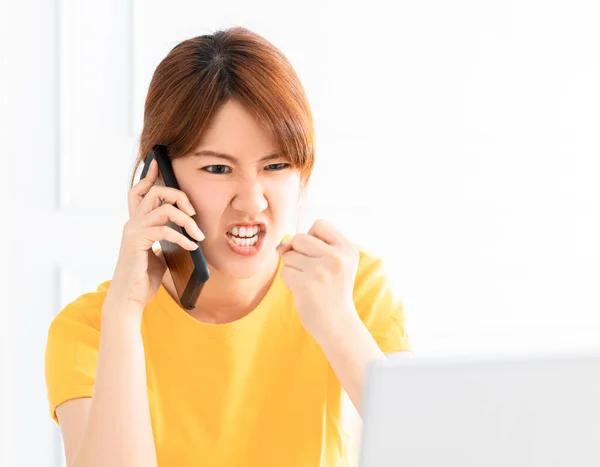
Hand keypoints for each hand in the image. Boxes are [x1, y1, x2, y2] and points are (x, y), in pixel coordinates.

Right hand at [107, 158, 204, 311]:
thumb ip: (167, 240)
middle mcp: (132, 222)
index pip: (139, 191)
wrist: (129, 298)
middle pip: (155, 192)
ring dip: (187, 220)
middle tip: (194, 211)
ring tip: (199, 235)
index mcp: (137, 223)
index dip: (148, 176)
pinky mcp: (136, 242)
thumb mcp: (160, 254)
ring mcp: (133, 231)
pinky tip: (192, 247)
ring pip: (164, 209)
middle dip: (179, 195)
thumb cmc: (144, 277)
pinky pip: (164, 230)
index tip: (159, 163)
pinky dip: (182, 237)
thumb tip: (190, 235)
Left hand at [276, 219, 359, 338]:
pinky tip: (303, 291)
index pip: (319, 224)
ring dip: (293, 268)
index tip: (317, 253)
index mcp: (347, 249)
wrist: (337, 324)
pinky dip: (289, 281)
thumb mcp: (336, 263)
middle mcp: (336, 257)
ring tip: (308, 281)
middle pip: (299, 238)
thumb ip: (313, 246)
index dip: (312, 236)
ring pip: (289, 255)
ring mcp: (321, 270)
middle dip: (297, 252)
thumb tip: (282, 245)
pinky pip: (285, 272)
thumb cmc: (332, 291)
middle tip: (310, 270)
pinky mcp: (306, 284)